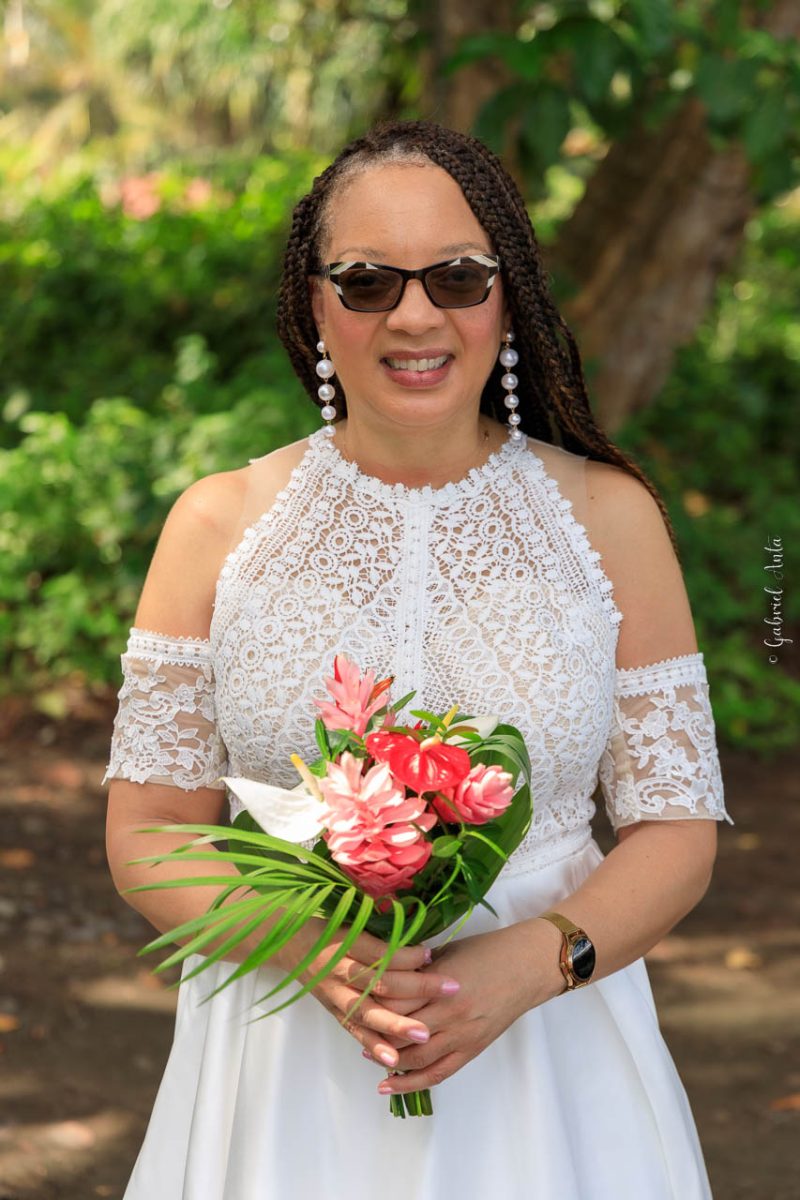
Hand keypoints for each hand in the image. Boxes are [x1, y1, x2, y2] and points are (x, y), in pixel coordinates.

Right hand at [274, 916, 461, 1070]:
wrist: (292, 943)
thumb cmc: (329, 925)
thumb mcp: (352, 917)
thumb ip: (381, 925)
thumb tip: (419, 928)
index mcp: (346, 942)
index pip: (381, 952)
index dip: (407, 954)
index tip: (432, 952)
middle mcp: (340, 971)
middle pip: (381, 983)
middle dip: (418, 987)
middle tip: (451, 989)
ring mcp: (337, 995)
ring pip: (370, 1013)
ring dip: (399, 1026)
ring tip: (426, 1034)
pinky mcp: (336, 1013)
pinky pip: (356, 1033)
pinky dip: (375, 1047)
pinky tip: (394, 1060)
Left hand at [365, 920, 561, 1095]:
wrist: (526, 967)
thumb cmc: (486, 951)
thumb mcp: (446, 952)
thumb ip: (417, 970)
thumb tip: (386, 978)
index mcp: (440, 984)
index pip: (395, 1002)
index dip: (372, 1004)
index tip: (353, 1000)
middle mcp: (449, 1014)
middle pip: (400, 1032)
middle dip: (374, 1033)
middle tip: (354, 1030)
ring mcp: (461, 1036)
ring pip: (415, 1059)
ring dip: (388, 1060)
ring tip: (368, 1056)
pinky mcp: (472, 1050)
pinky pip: (438, 1074)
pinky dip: (412, 1082)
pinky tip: (391, 1083)